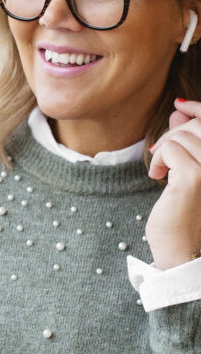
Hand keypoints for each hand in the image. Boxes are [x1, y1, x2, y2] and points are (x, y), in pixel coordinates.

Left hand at [146, 98, 200, 268]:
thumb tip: (180, 111)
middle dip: (172, 134)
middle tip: (161, 156)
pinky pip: (170, 149)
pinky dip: (159, 159)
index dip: (199, 107)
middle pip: (197, 125)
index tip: (180, 103)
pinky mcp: (195, 178)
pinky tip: (157, 177)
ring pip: (181, 136)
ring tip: (161, 172)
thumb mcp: (186, 170)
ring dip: (163, 149)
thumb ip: (186, 140)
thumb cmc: (184, 211)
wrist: (183, 249)